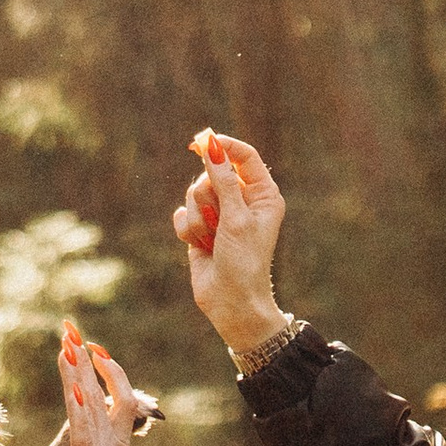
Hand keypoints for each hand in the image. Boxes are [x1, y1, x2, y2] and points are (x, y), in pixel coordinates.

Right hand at [171, 129, 287, 355]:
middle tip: (217, 219)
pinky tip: (198, 246)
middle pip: (212, 174)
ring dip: (198, 218)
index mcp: (263, 194)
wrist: (231, 303)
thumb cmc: (244, 262)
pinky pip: (182, 213)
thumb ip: (224, 180)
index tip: (202, 141)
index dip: (224, 147)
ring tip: (210, 240)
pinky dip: (187, 228)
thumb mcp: (236, 218)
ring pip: (194, 194)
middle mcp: (242, 201)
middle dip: (208, 196)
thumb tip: (212, 147)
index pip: (244, 157)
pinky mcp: (201, 229)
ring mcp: (220, 215)